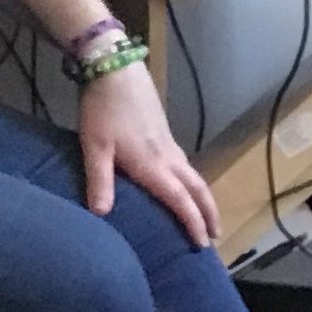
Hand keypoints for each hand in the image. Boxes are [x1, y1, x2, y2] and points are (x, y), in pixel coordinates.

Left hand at [78, 60, 219, 247]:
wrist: (114, 67)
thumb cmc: (103, 108)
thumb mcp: (95, 146)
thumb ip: (99, 181)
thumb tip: (101, 215)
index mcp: (153, 164)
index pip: (180, 200)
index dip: (193, 223)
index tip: (203, 244)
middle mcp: (167, 156)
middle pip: (197, 189)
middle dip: (209, 214)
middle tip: (216, 237)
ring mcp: (168, 142)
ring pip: (194, 175)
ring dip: (203, 198)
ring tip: (205, 216)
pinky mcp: (164, 131)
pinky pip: (186, 163)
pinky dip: (192, 181)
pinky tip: (183, 182)